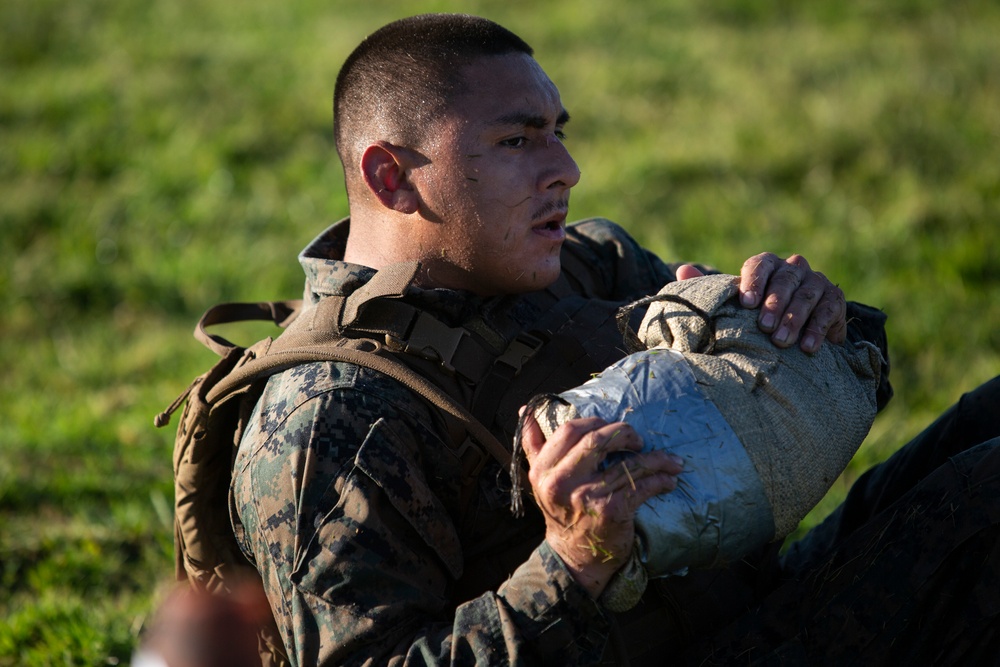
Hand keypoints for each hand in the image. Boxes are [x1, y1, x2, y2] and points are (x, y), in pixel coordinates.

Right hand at [519, 414, 682, 598]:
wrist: (574, 557)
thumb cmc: (562, 512)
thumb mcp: (540, 479)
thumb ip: (533, 445)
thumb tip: (527, 410)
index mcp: (543, 470)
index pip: (569, 430)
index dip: (595, 422)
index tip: (611, 427)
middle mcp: (561, 482)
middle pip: (596, 440)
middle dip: (624, 433)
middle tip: (638, 439)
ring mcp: (586, 496)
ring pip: (627, 464)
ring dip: (656, 459)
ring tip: (671, 461)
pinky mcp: (610, 511)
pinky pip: (641, 486)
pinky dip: (660, 480)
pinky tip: (669, 480)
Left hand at [676, 254, 846, 353]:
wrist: (796, 332)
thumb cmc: (755, 317)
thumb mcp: (733, 305)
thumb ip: (710, 289)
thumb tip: (682, 270)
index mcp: (766, 266)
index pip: (759, 264)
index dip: (753, 281)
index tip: (746, 303)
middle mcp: (792, 268)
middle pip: (785, 279)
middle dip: (775, 304)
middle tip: (765, 327)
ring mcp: (816, 282)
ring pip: (807, 295)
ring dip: (795, 318)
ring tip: (783, 341)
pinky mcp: (834, 300)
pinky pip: (828, 310)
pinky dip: (818, 329)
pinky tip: (808, 346)